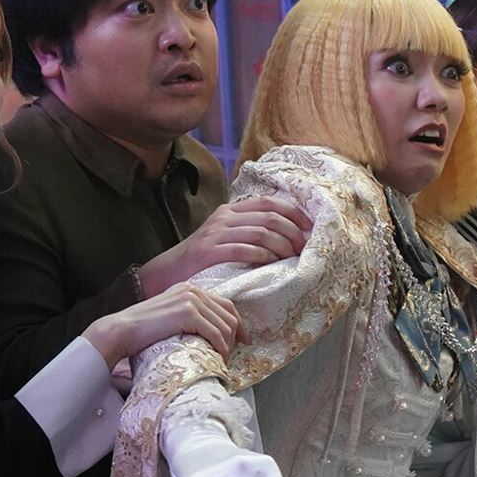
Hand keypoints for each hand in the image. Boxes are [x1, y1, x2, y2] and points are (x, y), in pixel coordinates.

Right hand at [84, 283, 248, 374]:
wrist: (121, 331)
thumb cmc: (142, 330)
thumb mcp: (170, 315)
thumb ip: (188, 316)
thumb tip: (209, 333)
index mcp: (189, 288)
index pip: (225, 304)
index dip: (238, 323)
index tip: (242, 340)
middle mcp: (193, 290)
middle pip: (229, 314)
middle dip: (235, 337)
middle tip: (232, 355)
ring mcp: (191, 300)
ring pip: (225, 325)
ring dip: (228, 346)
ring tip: (222, 360)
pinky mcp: (188, 313)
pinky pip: (216, 333)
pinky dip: (221, 348)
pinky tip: (217, 358)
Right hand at [139, 197, 311, 294]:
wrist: (166, 273)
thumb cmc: (202, 260)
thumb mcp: (225, 237)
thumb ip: (249, 231)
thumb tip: (286, 236)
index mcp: (230, 210)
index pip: (269, 203)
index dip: (293, 213)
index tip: (310, 228)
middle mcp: (224, 217)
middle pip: (270, 217)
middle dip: (292, 232)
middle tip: (304, 248)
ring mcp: (216, 233)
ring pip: (261, 232)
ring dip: (282, 245)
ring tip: (291, 257)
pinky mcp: (209, 251)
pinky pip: (244, 249)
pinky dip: (263, 256)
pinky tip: (272, 264)